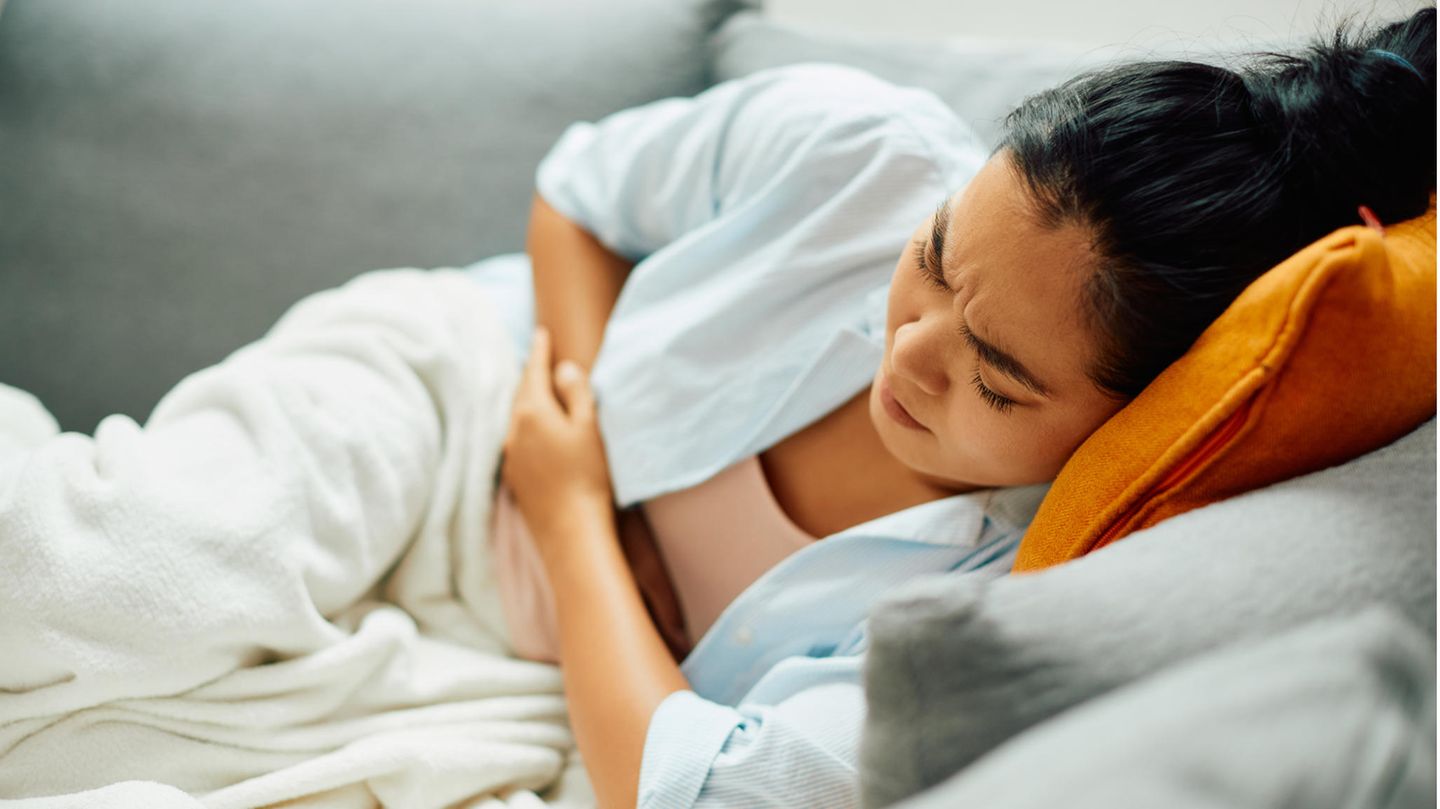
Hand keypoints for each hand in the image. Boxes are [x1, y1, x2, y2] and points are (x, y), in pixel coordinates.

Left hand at [500, 328, 613, 553]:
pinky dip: (524, 423)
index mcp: (533, 411)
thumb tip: (564, 368)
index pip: (534, 371)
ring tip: (534, 387)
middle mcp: (513, 429)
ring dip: (525, 398)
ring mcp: (510, 454)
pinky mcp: (513, 475)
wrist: (570, 531)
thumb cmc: (587, 476)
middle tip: (537, 354)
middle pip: (521, 391)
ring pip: (516, 415)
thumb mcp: (590, 427)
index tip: (542, 333)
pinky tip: (532, 428)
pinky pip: (516, 437)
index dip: (540, 350)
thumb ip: (577, 393)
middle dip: (530, 372)